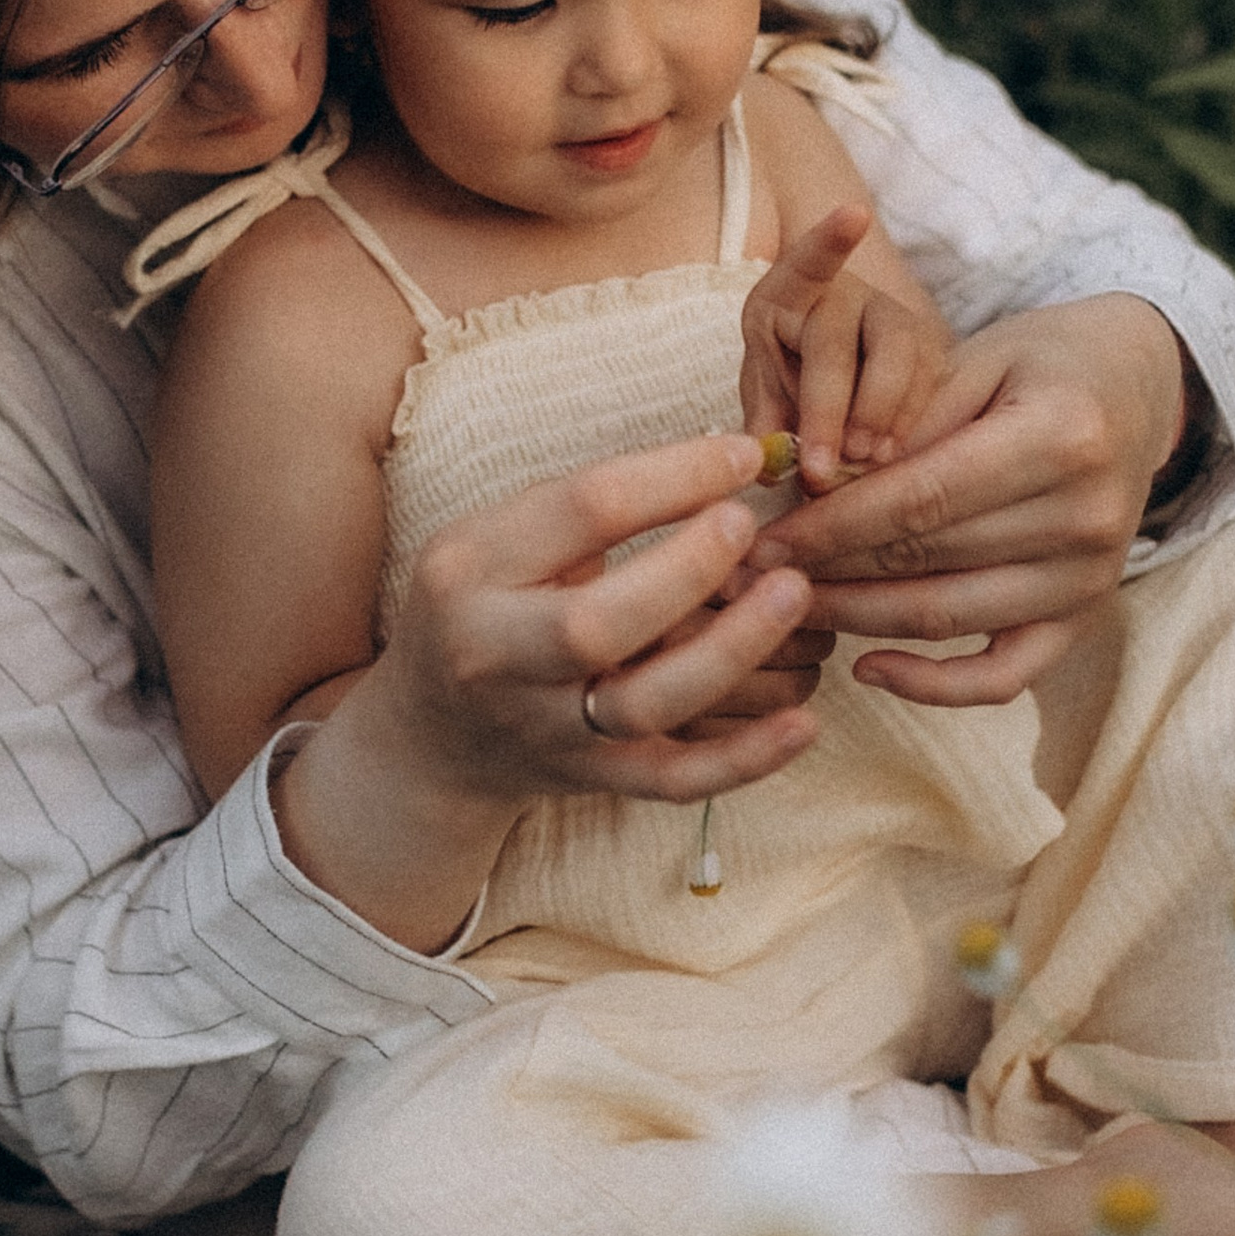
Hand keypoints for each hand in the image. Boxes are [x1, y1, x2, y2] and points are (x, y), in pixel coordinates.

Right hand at [276, 430, 819, 949]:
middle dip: (687, 570)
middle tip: (752, 525)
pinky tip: (803, 725)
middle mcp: (497, 656)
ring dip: (729, 652)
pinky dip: (742, 760)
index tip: (745, 455)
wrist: (432, 736)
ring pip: (642, 706)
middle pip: (597, 625)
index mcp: (471, 572)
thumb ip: (585, 508)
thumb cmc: (483, 606)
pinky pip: (673, 780)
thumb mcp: (494, 539)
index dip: (674, 476)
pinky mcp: (592, 778)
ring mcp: (546, 727)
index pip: (580, 511)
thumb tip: (723, 461)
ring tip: (793, 595)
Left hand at [739, 200, 951, 489]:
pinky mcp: (926, 344)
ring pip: (901, 353)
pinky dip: (910, 419)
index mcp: (792, 290)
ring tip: (863, 461)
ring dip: (882, 413)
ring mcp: (892, 313)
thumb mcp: (762, 388)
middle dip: (835, 407)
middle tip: (826, 465)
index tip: (855, 215)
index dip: (832, 238)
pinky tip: (891, 451)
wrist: (822, 366)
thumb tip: (765, 460)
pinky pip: (929, 377)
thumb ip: (763, 419)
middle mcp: (847, 292)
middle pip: (846, 338)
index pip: (810, 260)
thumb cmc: (784, 370)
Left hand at [748, 294, 1189, 706]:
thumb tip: (814, 491)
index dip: (834, 525)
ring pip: (949, 618)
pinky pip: (1003, 675)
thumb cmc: (1040, 365)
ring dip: (858, 620)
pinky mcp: (1085, 617)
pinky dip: (935, 686)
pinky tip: (868, 668)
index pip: (922, 496)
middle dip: (829, 569)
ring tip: (786, 608)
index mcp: (1062, 435)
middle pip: (929, 559)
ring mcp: (1092, 577)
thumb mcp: (975, 362)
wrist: (1134, 390)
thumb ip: (904, 425)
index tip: (764, 536)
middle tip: (752, 576)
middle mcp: (1088, 516)